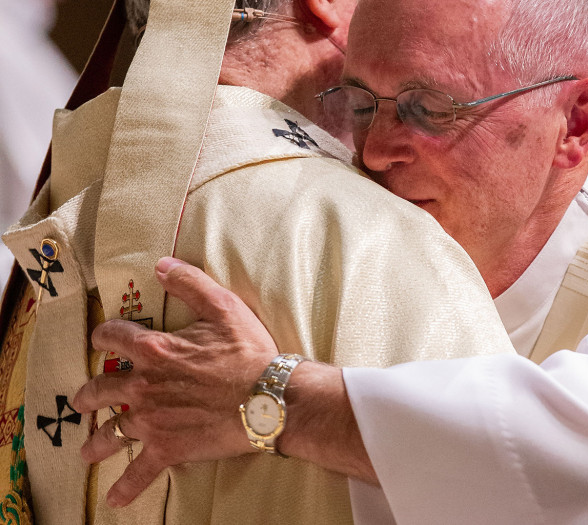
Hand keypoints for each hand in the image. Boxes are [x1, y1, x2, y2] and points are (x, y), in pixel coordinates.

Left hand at [72, 257, 278, 506]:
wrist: (271, 398)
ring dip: (97, 440)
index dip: (105, 337)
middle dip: (89, 394)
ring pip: (111, 431)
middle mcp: (144, 385)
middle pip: (101, 388)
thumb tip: (161, 265)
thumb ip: (190, 283)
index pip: (113, 338)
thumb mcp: (224, 307)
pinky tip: (115, 497)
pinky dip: (126, 487)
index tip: (103, 341)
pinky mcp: (168, 448)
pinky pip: (140, 471)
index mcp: (154, 350)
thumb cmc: (250, 353)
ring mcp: (152, 420)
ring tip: (89, 448)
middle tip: (85, 399)